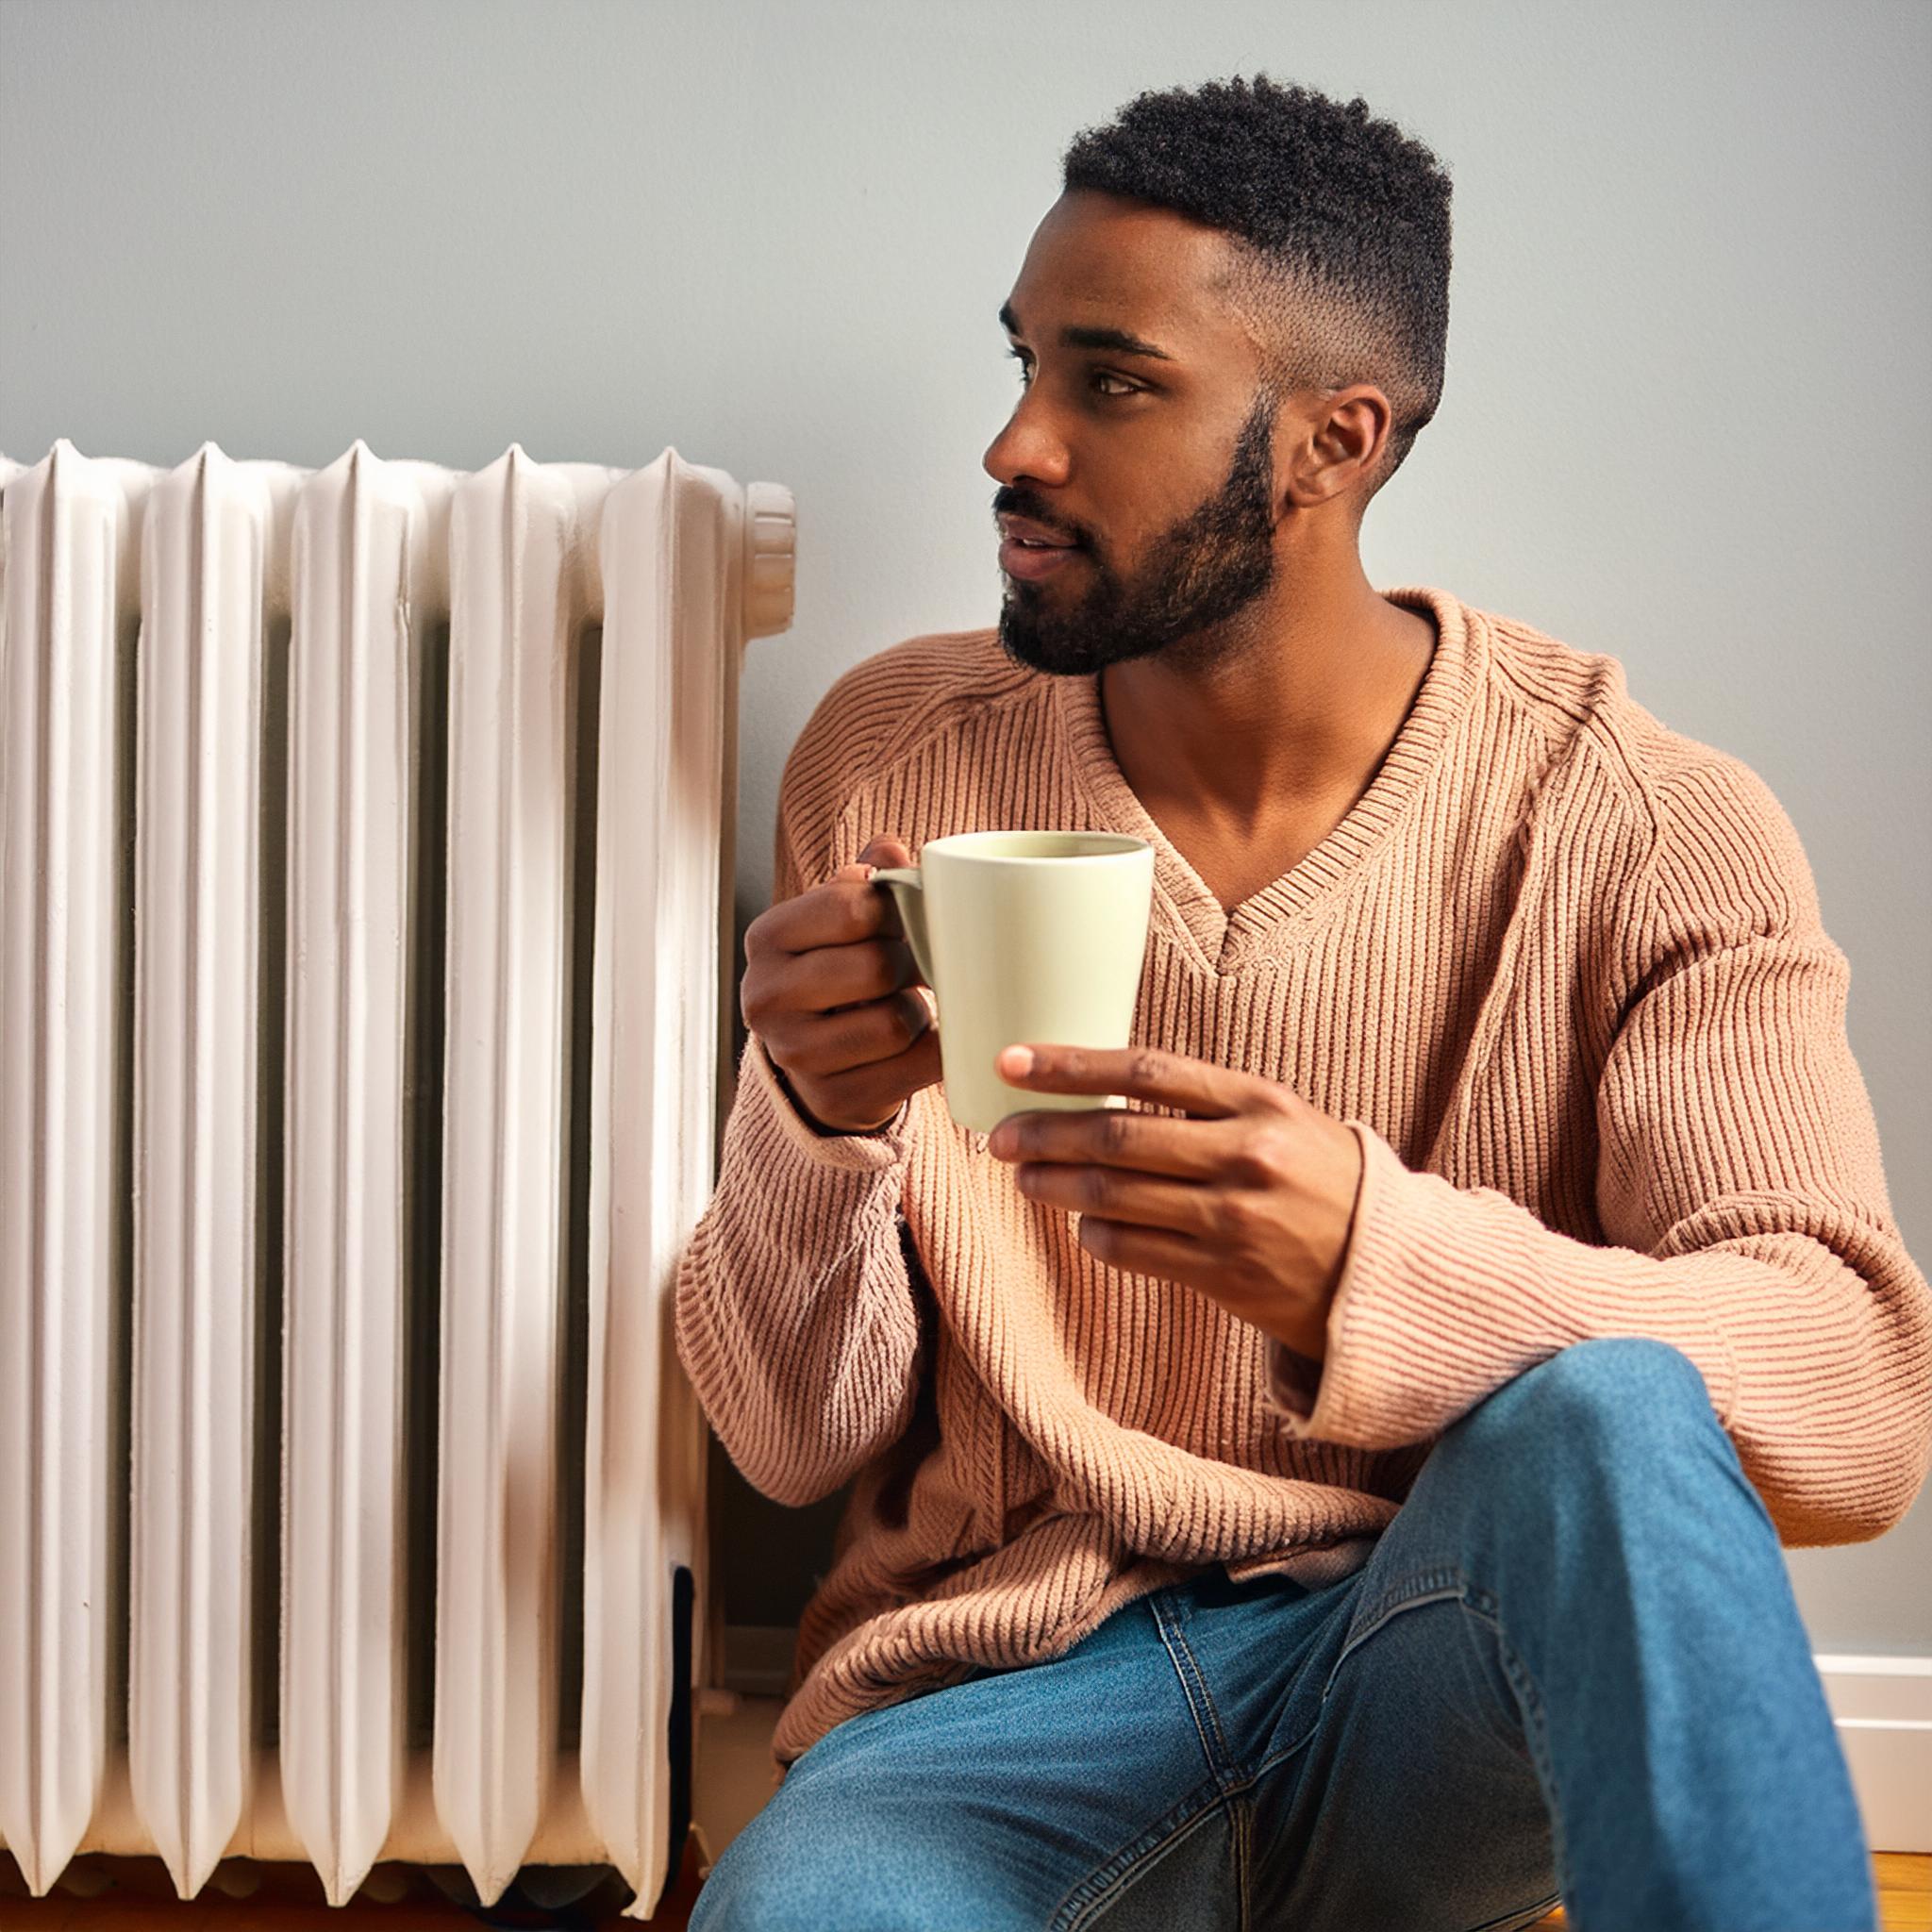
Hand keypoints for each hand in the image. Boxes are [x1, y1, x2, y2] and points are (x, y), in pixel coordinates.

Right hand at [740, 836, 941, 1134]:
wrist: (821, 1061)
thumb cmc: (838, 973)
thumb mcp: (841, 920)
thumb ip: (867, 878)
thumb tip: (891, 849)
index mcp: (767, 937)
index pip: (850, 906)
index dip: (898, 909)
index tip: (908, 918)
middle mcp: (766, 996)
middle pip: (877, 966)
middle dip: (912, 964)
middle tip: (917, 966)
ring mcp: (793, 1055)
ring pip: (895, 1022)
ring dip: (917, 1012)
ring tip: (906, 1006)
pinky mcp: (831, 1099)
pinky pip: (912, 1068)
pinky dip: (934, 1052)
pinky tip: (924, 1041)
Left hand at [985, 1044, 1364, 1361]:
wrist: (1391, 1268)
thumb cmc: (1324, 1181)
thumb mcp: (1281, 1120)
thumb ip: (1205, 1106)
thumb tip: (1099, 1096)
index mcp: (1258, 1102)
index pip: (1143, 1072)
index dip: (1069, 1066)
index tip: (1013, 1061)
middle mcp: (1246, 1156)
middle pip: (1116, 1138)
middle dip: (1044, 1134)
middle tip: (998, 1135)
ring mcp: (1235, 1219)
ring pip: (1114, 1198)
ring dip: (1054, 1186)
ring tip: (1023, 1177)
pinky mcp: (1227, 1277)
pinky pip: (1135, 1252)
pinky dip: (1095, 1235)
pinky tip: (1081, 1224)